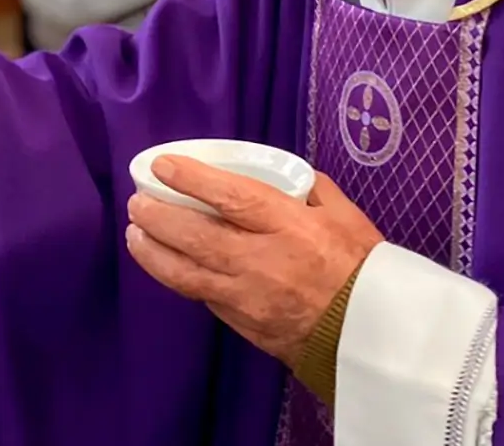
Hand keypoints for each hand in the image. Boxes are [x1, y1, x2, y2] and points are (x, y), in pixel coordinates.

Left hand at [126, 161, 383, 365]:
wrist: (368, 336)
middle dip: (159, 217)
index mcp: (289, 227)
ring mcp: (245, 296)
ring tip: (135, 234)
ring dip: (153, 252)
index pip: (230, 197)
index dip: (192, 180)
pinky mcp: (240, 323)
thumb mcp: (346, 216)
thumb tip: (285, 176)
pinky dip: (178, 278)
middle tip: (137, 202)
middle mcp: (260, 261)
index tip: (163, 166)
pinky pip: (201, 296)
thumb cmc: (362, 269)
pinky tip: (166, 265)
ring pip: (186, 273)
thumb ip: (312, 190)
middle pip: (196, 236)